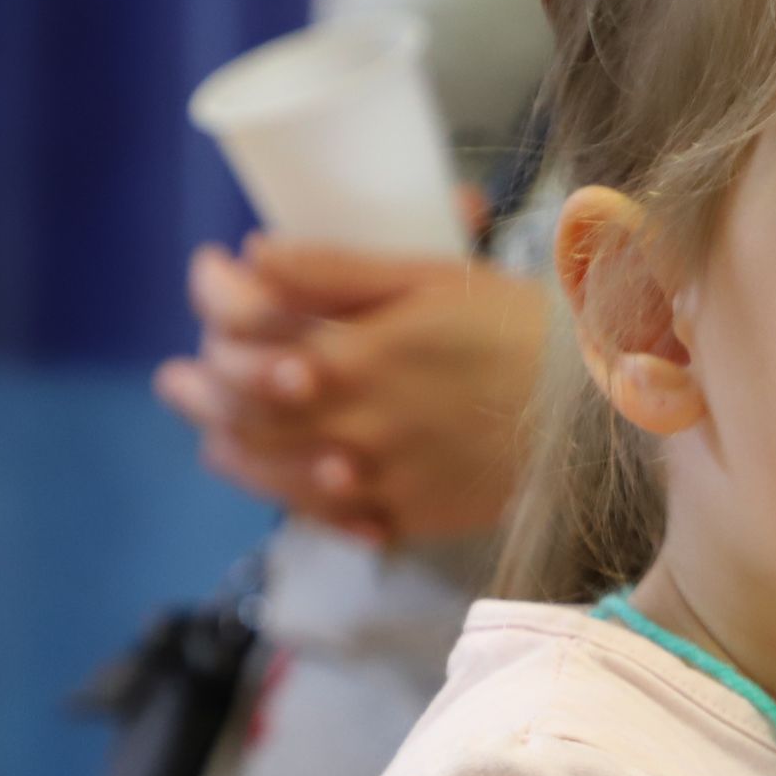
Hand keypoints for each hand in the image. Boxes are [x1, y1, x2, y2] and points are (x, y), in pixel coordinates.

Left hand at [156, 226, 549, 545]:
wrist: (599, 407)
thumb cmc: (518, 324)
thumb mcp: (429, 276)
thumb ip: (335, 270)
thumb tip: (253, 255)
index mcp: (357, 356)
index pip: (244, 336)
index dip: (213, 299)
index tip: (210, 272)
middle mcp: (356, 427)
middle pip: (244, 414)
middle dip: (199, 388)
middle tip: (176, 379)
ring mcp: (380, 481)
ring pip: (274, 475)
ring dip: (232, 452)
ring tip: (212, 437)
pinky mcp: (410, 518)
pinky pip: (331, 519)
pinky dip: (294, 501)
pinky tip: (287, 482)